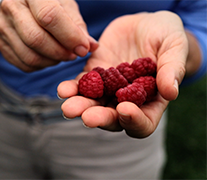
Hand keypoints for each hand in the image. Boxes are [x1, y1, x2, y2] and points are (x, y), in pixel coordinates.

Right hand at [0, 0, 97, 71]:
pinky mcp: (1, 44)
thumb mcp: (64, 4)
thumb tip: (92, 46)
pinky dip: (42, 65)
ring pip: (29, 56)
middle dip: (60, 52)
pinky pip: (24, 64)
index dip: (69, 36)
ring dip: (52, 61)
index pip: (49, 16)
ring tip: (63, 55)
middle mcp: (11, 7)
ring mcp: (3, 27)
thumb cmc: (46, 3)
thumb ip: (77, 25)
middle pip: (36, 39)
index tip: (83, 48)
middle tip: (74, 54)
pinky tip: (50, 57)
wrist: (17, 4)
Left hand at [57, 11, 187, 137]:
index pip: (143, 123)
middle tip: (87, 117)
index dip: (134, 121)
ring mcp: (108, 89)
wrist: (144, 23)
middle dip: (100, 118)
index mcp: (151, 101)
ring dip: (81, 107)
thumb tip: (171, 92)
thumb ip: (172, 69)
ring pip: (93, 105)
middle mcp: (127, 100)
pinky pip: (81, 86)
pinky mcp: (93, 75)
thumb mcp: (174, 47)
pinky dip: (72, 89)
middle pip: (113, 118)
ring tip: (68, 106)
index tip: (124, 108)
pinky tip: (63, 89)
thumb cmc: (166, 36)